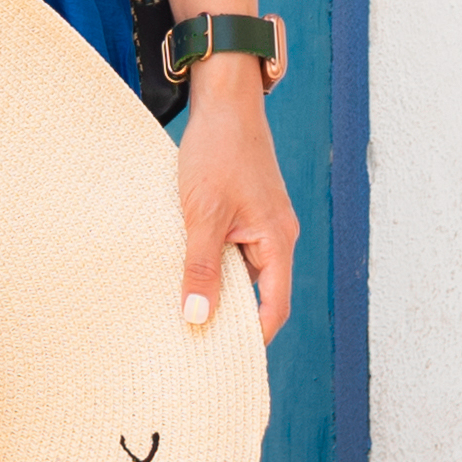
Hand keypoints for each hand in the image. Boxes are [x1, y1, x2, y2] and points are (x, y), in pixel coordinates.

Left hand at [177, 65, 293, 344]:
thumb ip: (200, 268)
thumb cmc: (216, 153)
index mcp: (277, 241)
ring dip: (220, 289)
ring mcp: (262, 222)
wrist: (223, 102)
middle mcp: (276, 236)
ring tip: (185, 312)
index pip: (274, 307)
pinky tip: (185, 271)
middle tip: (196, 343)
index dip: (252, 337)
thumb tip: (197, 318)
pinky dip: (215, 264)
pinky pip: (235, 249)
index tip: (222, 359)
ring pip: (244, 271)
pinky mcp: (246, 210)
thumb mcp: (201, 215)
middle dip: (232, 318)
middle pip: (261, 293)